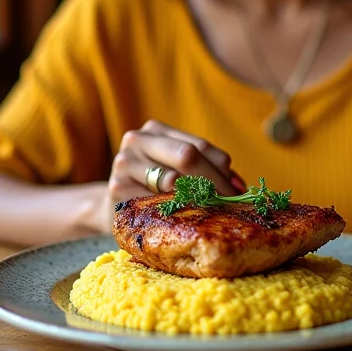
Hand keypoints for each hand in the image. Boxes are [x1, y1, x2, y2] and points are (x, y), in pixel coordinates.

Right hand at [104, 120, 245, 220]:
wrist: (112, 206)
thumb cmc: (153, 188)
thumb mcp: (176, 169)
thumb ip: (204, 169)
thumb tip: (239, 186)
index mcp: (155, 130)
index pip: (199, 146)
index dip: (222, 169)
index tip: (239, 190)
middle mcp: (137, 140)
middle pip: (187, 156)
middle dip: (215, 181)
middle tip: (231, 203)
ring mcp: (124, 163)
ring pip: (173, 180)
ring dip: (198, 198)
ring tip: (213, 212)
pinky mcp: (116, 189)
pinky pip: (155, 202)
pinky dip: (174, 212)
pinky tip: (184, 220)